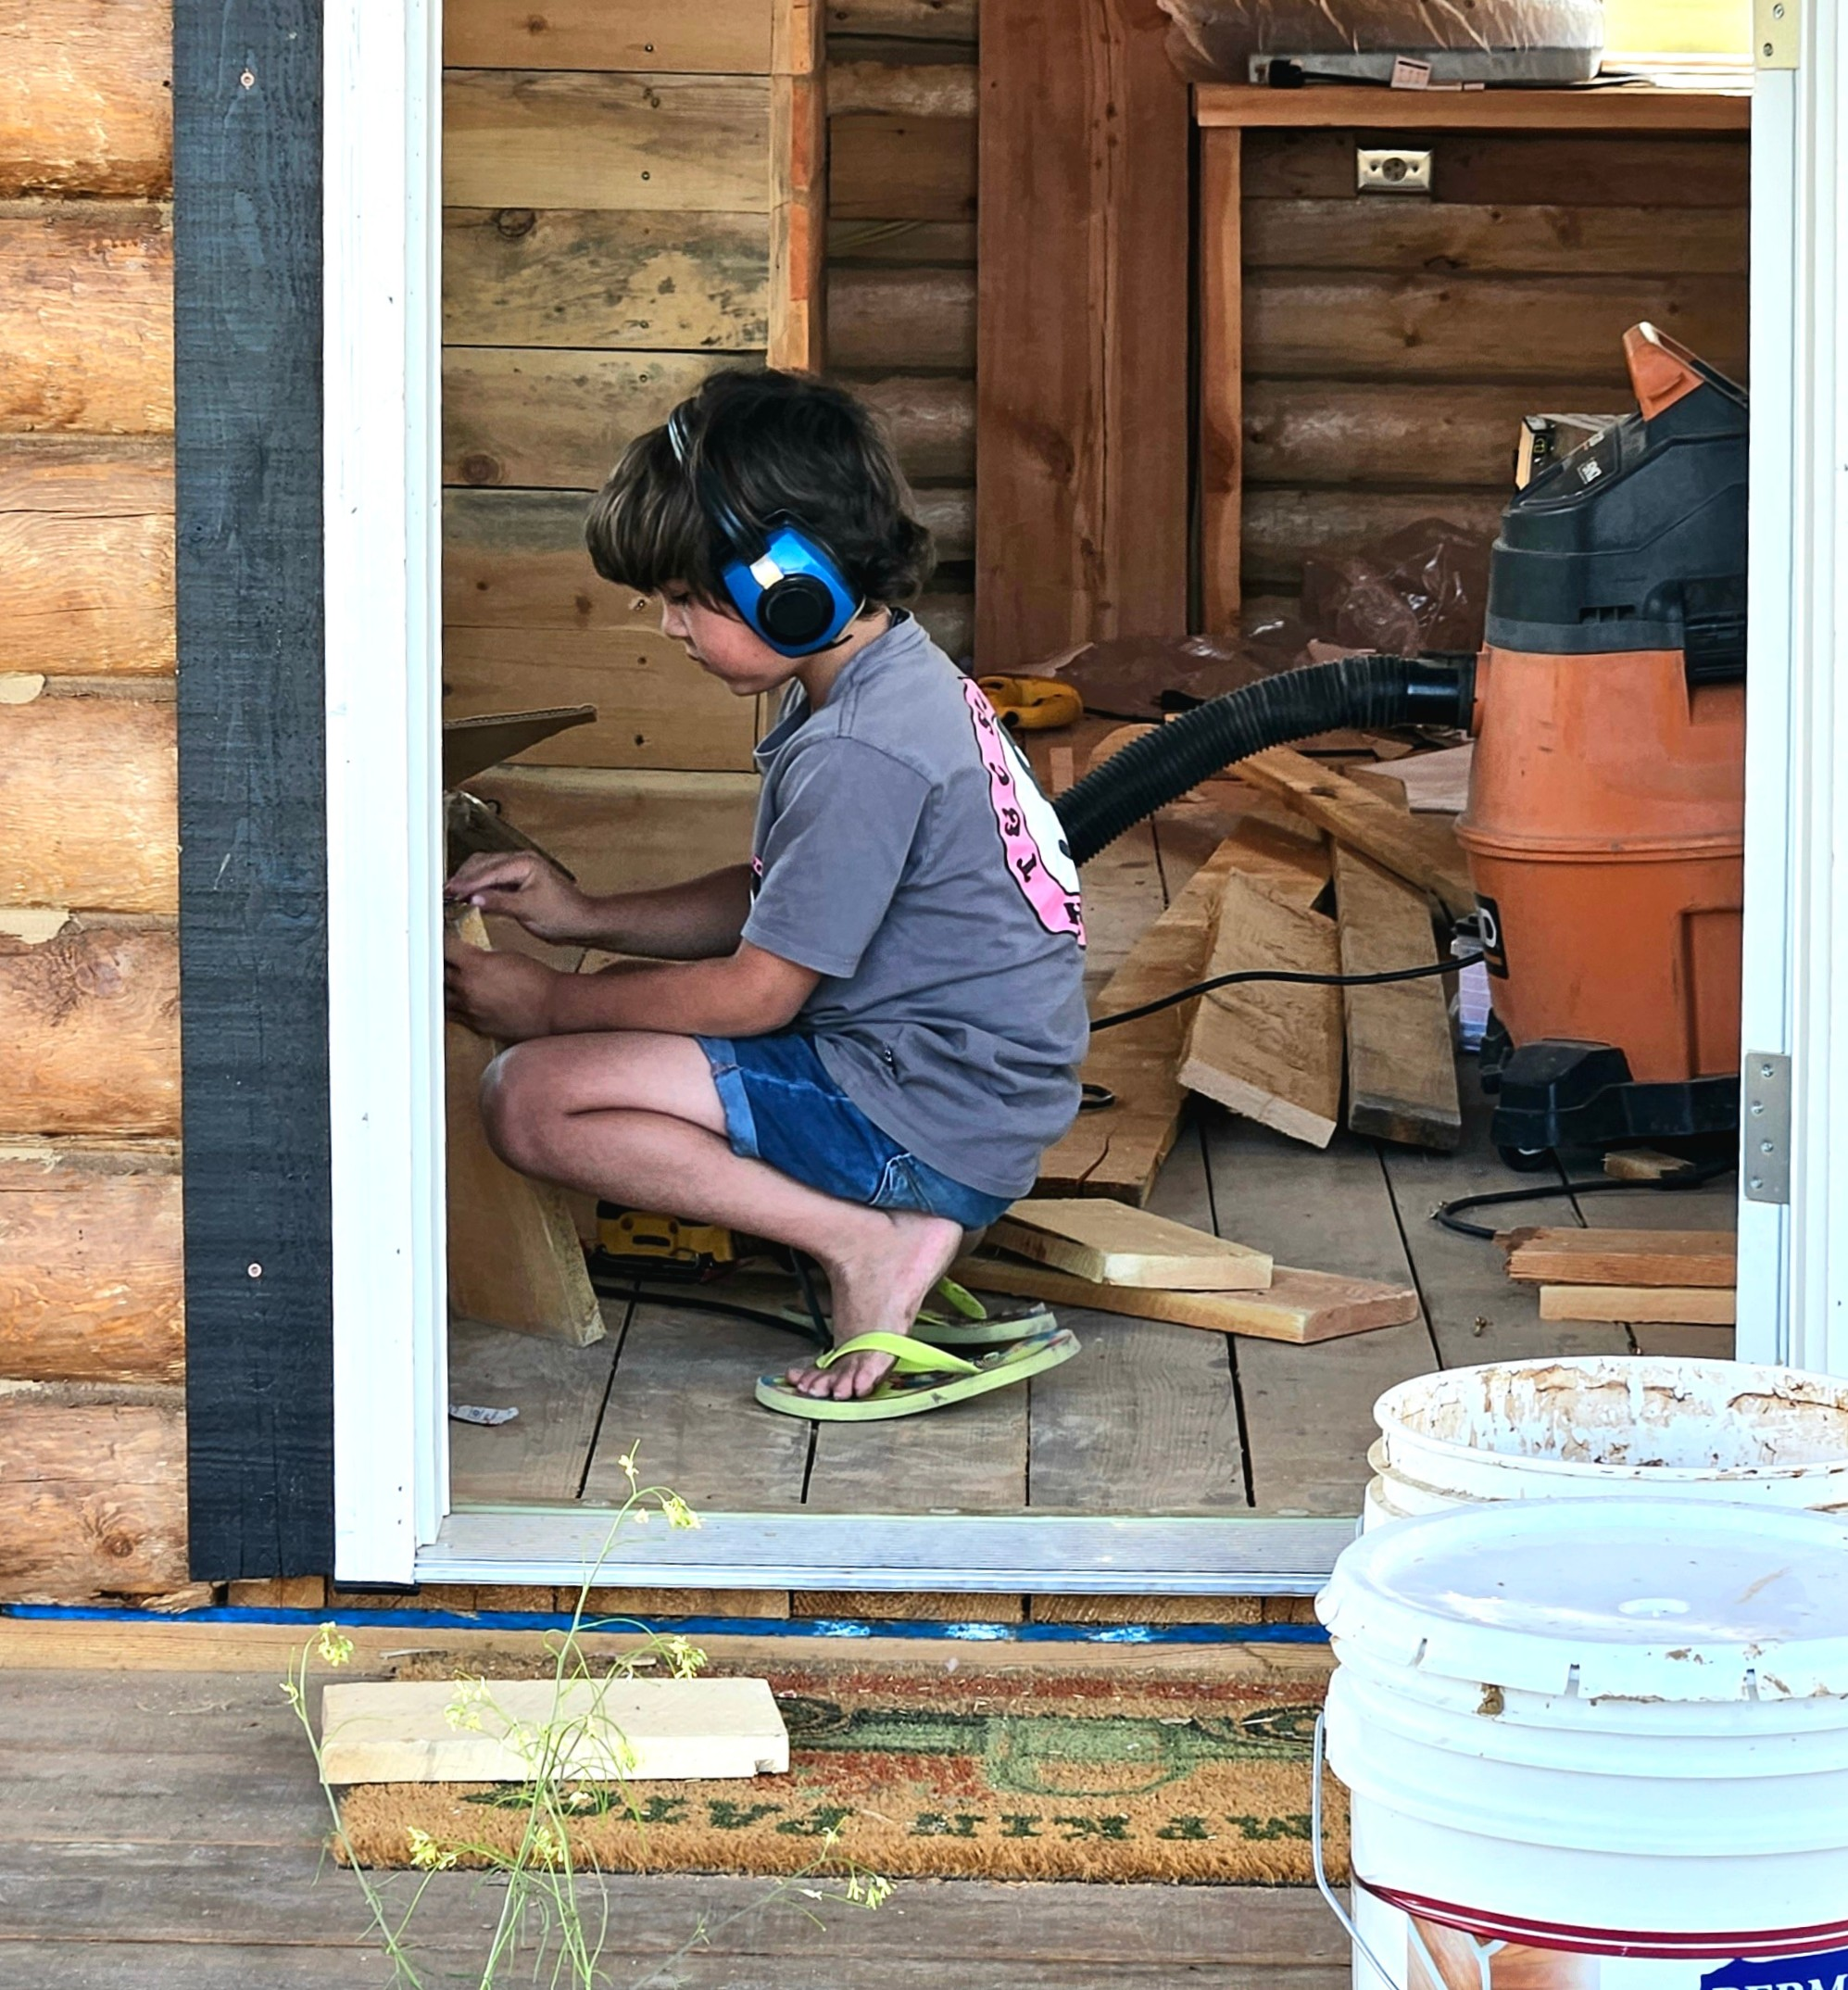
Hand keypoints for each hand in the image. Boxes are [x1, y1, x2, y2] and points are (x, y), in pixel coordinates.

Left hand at [444, 935, 561, 1041]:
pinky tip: (461, 1002)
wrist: (552, 1007)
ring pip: (442, 997)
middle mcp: (467, 987)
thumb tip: (471, 958)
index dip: (441, 942)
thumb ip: (482, 957)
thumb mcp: (507, 956)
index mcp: (474, 965)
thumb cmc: (537, 980)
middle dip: (439, 965)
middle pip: (437, 973)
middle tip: (441, 960)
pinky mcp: (476, 1025)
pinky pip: (456, 1015)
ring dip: (444, 989)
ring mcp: (469, 1009)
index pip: (444, 948)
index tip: (440, 941)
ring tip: (447, 983)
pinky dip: (456, 1007)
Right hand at [445, 852, 592, 943]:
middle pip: (482, 864)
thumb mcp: (529, 910)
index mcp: (524, 863)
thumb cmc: (564, 915)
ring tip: (452, 895)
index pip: (488, 870)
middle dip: (463, 878)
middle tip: (445, 893)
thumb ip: (500, 903)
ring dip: (469, 881)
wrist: (582, 922)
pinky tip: (469, 897)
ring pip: (485, 869)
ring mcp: (519, 870)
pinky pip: (492, 879)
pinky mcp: (518, 881)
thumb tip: (475, 898)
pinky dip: (479, 886)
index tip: (450, 891)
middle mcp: (521, 861)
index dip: (466, 882)